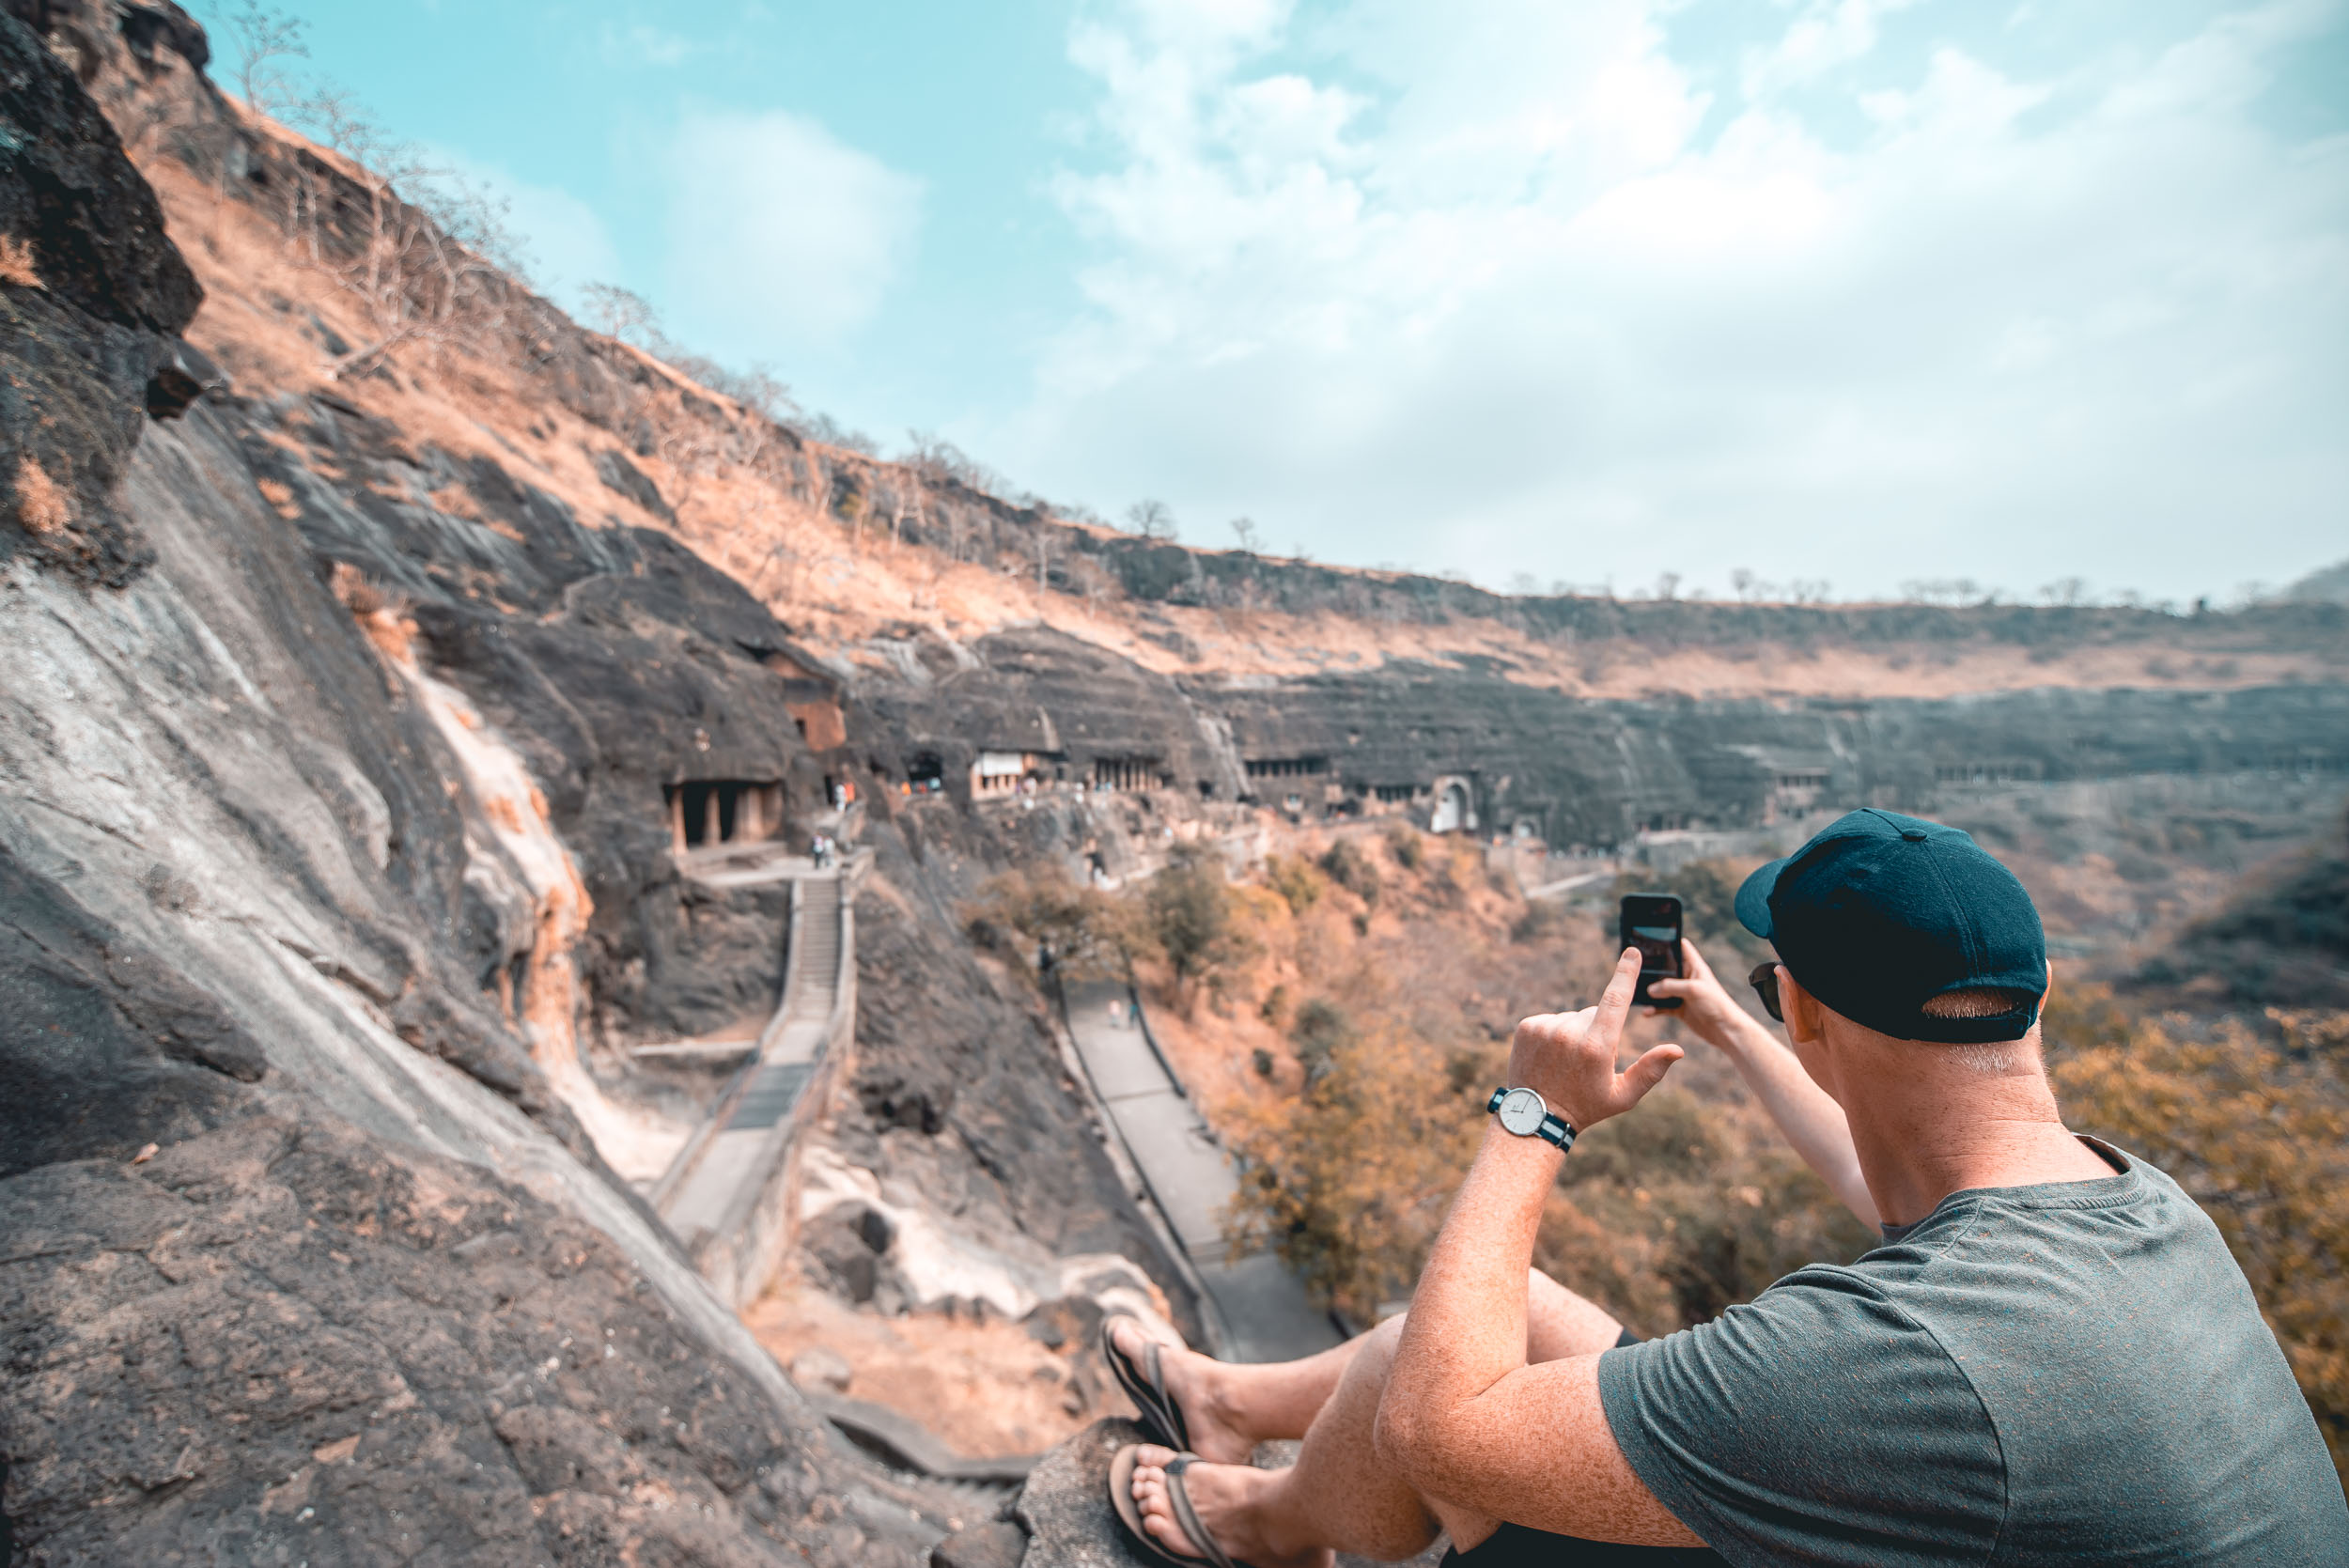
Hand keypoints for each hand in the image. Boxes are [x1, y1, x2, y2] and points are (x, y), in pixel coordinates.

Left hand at [1509, 948, 1683, 1131]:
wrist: (1535, 1116)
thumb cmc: (1586, 1107)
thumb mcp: (1623, 1096)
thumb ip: (1651, 1071)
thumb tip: (1678, 1049)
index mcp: (1597, 1047)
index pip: (1615, 1000)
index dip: (1625, 973)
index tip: (1632, 952)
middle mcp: (1569, 1033)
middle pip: (1595, 1013)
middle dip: (1598, 1030)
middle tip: (1587, 1062)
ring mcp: (1545, 1028)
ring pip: (1572, 1017)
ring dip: (1575, 1033)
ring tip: (1566, 1062)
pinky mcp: (1527, 1026)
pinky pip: (1551, 1019)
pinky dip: (1555, 1033)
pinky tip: (1550, 1056)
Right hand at [1644, 938, 1757, 1054]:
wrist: (1726, 1031)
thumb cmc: (1717, 1005)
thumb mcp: (1693, 989)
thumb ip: (1670, 987)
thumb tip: (1650, 989)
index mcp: (1695, 967)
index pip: (1681, 946)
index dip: (1669, 940)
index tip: (1651, 937)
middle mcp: (1687, 978)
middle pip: (1666, 967)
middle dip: (1652, 968)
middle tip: (1636, 968)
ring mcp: (1682, 994)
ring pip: (1661, 988)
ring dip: (1650, 991)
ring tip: (1638, 991)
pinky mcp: (1679, 1008)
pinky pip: (1662, 1006)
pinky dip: (1654, 1008)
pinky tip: (1647, 1012)